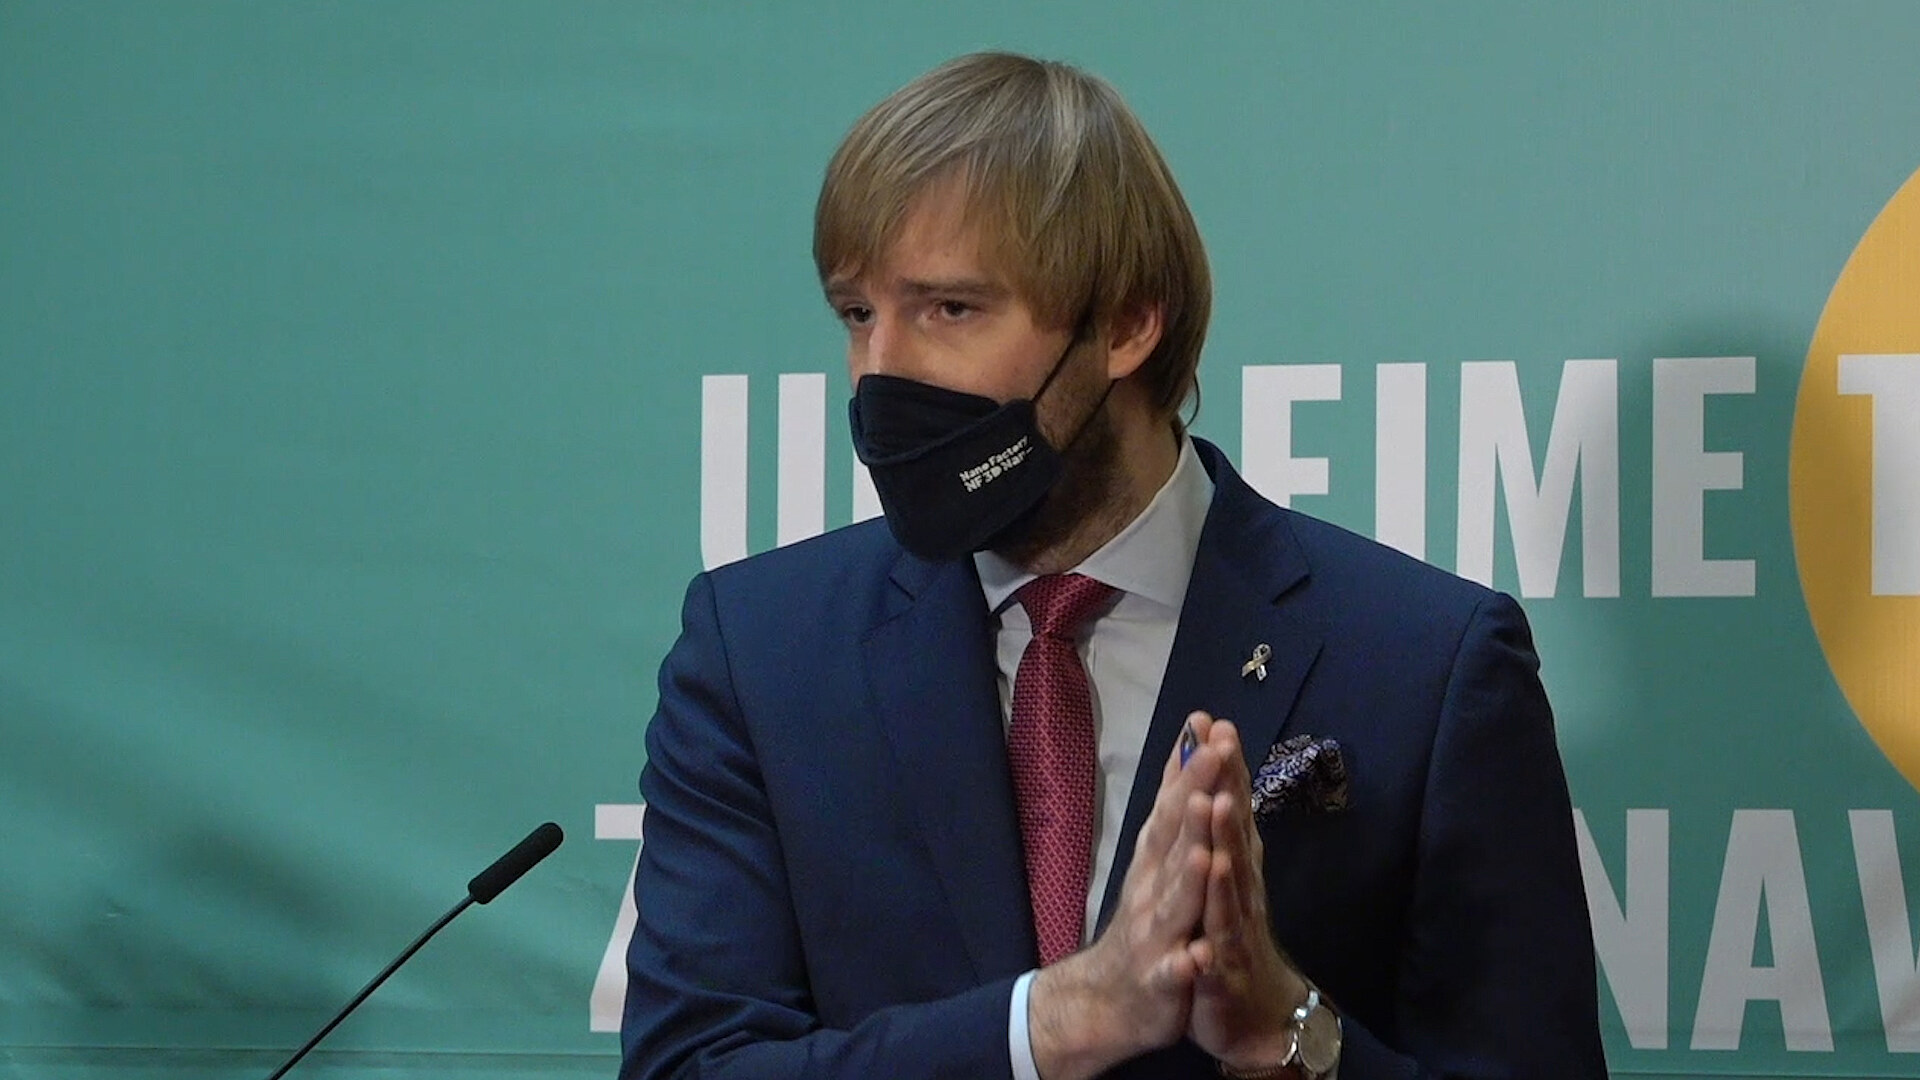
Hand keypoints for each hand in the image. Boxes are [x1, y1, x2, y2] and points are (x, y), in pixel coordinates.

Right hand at [1028, 711, 1220, 1079]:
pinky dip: (1185, 962)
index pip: (1177, 805)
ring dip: (1187, 875)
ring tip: (1204, 850)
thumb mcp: (1157, 853)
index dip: (1194, 769)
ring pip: (1175, 901)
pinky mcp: (1162, 979)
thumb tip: (1190, 742)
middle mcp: (1152, 887)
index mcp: (1157, 858)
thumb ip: (1175, 800)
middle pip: (1175, 840)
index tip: (1211, 728)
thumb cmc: (1144, 918)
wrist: (1109, 996)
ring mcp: (1155, 933)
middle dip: (1194, 800)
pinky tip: (1196, 956)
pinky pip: (1175, 971)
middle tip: (1214, 759)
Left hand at [1185, 717, 1309, 1070]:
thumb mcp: (1222, 872)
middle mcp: (1240, 888)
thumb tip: (1219, 772)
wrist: (1253, 1012)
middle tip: (1223, 742)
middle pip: (1235, 831)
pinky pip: (1217, 955)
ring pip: (1230, 885)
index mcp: (1234, 862)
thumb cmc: (1231, 933)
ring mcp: (1235, 929)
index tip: (1213, 720)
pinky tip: (1205, 931)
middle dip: (1228, 786)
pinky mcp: (1223, 973)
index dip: (1224, 765)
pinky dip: (1211, 942)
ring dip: (1225, 846)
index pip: (1229, 805)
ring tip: (1218, 807)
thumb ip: (1221, 826)